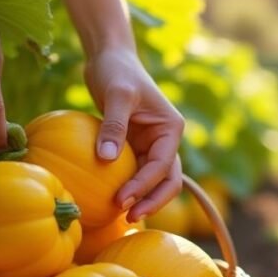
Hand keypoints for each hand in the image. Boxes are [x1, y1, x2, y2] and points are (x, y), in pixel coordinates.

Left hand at [85, 47, 184, 221]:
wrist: (109, 59)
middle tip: (128, 217)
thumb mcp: (116, 95)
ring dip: (143, 199)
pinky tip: (111, 202)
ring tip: (122, 217)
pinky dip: (129, 188)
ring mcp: (152, 146)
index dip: (143, 186)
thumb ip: (113, 126)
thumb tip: (106, 160)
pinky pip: (136, 173)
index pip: (162, 165)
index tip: (121, 200)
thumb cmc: (116, 72)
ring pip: (155, 182)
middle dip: (151, 201)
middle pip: (168, 181)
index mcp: (170, 129)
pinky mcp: (136, 148)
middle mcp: (166, 141)